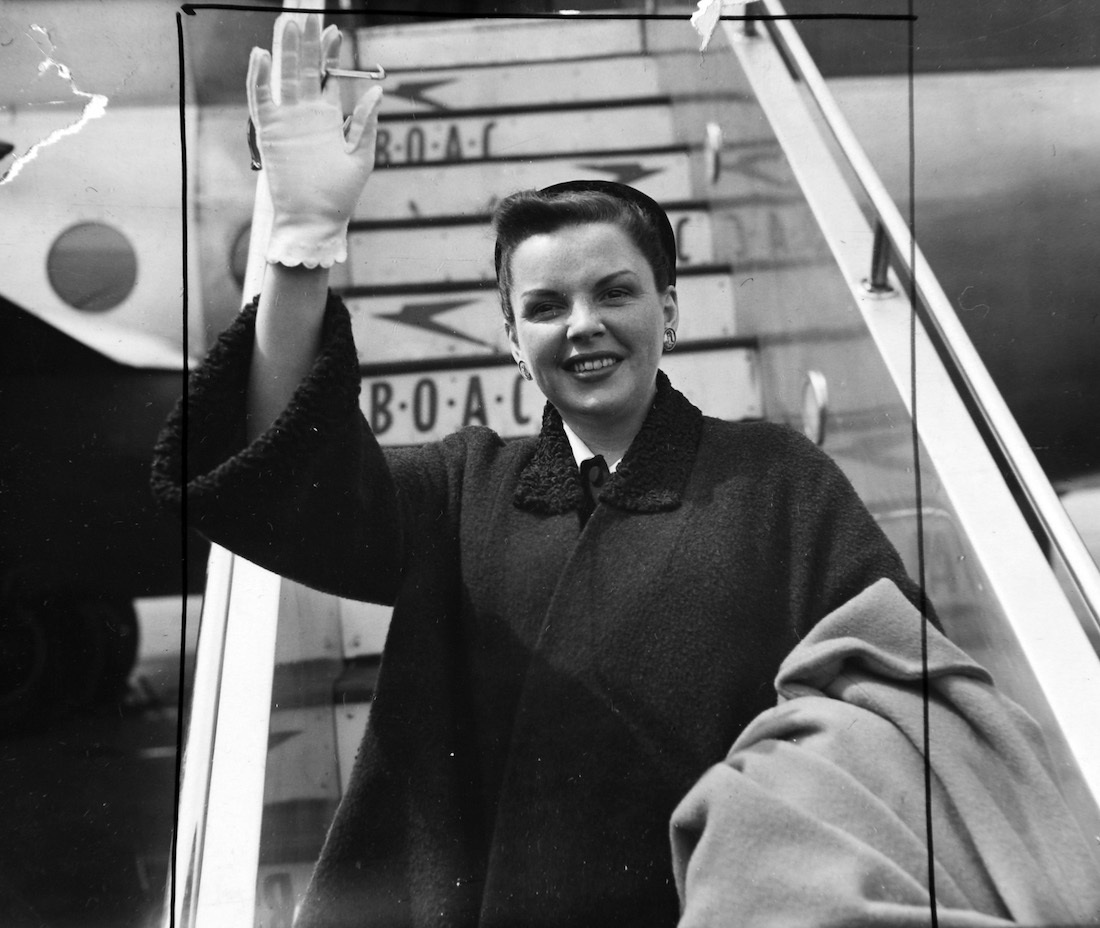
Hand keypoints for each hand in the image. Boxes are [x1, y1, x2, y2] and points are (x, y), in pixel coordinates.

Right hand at [247, 13, 382, 267]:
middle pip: (304, 69)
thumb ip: (365, 123)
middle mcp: (307, 114)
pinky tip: (261, 56)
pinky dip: (259, 79)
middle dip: (306, 43)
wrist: (316, 221)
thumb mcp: (361, 157)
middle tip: (307, 16)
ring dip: (283, 51)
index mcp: (330, 117)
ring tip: (287, 24)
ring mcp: (286, 121)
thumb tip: (376, 90)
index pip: (328, 76)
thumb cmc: (340, 195)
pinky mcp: (269, 133)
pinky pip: (260, 100)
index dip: (330, 53)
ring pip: (283, 77)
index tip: (335, 31)